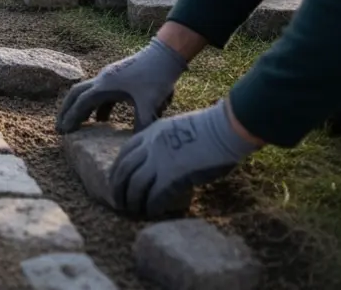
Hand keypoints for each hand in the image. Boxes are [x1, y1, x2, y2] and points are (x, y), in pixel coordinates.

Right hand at [55, 37, 188, 133]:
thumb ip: (142, 125)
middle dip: (66, 110)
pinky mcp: (117, 77)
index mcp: (105, 86)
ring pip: (87, 93)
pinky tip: (102, 120)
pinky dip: (97, 106)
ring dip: (81, 108)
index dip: (71, 118)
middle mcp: (102, 80)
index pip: (81, 103)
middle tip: (60, 126)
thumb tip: (136, 144)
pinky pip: (100, 93)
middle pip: (75, 94)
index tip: (64, 132)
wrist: (165, 55)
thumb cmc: (156, 77)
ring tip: (79, 125)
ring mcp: (109, 77)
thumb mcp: (150, 104)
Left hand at [110, 98, 261, 217]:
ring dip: (132, 200)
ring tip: (133, 211)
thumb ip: (166, 141)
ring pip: (135, 185)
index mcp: (151, 132)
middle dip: (118, 188)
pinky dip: (151, 206)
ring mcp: (160, 161)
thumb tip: (165, 158)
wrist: (225, 128)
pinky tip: (152, 212)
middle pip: (124, 170)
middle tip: (118, 202)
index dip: (117, 169)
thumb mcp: (177, 128)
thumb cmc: (211, 128)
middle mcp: (150, 146)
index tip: (115, 180)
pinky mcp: (173, 176)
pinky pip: (155, 195)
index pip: (124, 152)